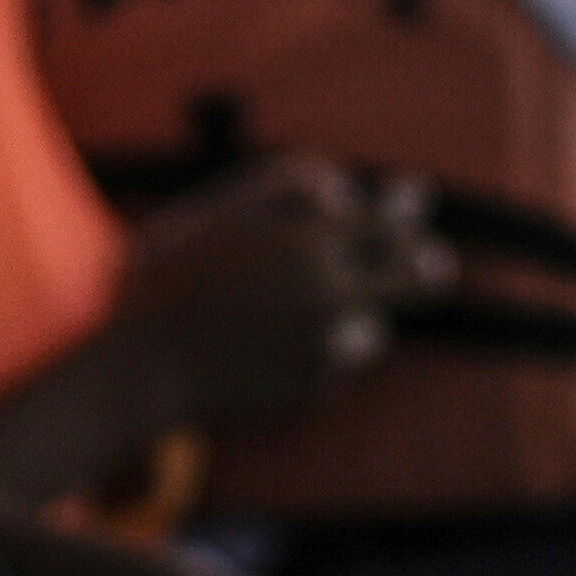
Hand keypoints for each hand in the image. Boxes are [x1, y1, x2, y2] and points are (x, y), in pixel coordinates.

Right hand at [108, 159, 430, 430]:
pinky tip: (268, 353)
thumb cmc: (168, 278)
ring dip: (357, 319)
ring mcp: (327, 349)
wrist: (139, 370)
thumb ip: (286, 184)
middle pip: (417, 281)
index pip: (388, 225)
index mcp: (308, 243)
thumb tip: (348, 191)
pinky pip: (335, 364)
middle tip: (436, 266)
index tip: (419, 200)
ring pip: (373, 328)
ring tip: (293, 318)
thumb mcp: (217, 210)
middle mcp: (331, 297)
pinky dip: (316, 355)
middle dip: (426, 269)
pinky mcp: (316, 391)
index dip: (407, 212)